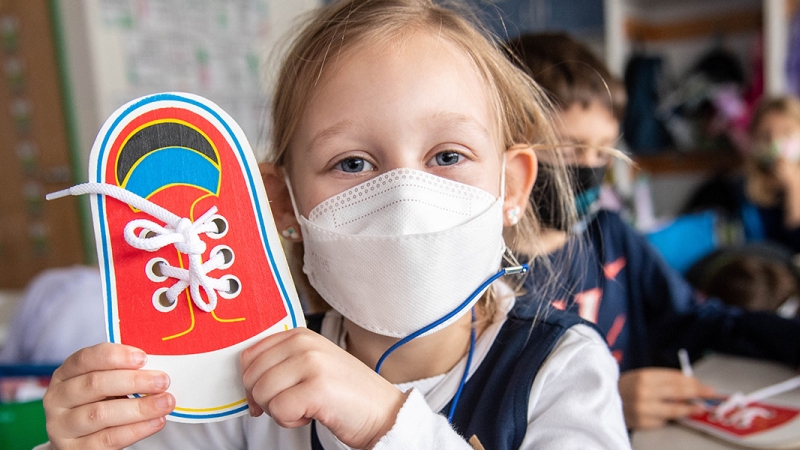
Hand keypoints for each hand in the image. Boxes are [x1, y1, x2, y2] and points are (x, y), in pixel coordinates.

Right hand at [43, 343, 174, 449]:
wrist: (86, 438)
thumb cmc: (101, 402)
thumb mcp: (107, 382)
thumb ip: (123, 372)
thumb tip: (156, 367)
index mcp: (65, 374)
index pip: (85, 359)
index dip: (115, 356)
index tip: (143, 358)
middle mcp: (57, 399)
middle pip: (94, 384)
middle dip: (133, 381)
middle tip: (163, 381)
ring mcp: (62, 426)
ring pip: (100, 414)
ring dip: (139, 407)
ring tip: (165, 402)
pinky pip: (108, 439)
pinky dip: (136, 429)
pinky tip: (156, 422)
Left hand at [241, 327, 406, 448]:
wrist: (382, 412)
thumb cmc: (344, 393)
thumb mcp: (311, 365)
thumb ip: (281, 361)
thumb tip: (245, 376)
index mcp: (299, 335)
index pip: (249, 355)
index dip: (252, 382)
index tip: (271, 394)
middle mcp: (304, 344)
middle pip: (251, 376)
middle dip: (265, 399)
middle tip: (291, 404)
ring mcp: (312, 363)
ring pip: (262, 393)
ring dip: (278, 411)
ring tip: (304, 408)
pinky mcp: (317, 387)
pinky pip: (278, 410)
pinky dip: (291, 421)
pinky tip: (312, 415)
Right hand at [618, 368, 715, 428]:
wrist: (600, 399)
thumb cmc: (626, 387)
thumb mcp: (642, 377)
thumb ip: (664, 380)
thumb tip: (691, 385)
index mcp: (644, 376)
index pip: (676, 379)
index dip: (695, 383)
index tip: (707, 387)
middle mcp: (644, 392)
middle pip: (678, 392)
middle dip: (698, 394)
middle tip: (711, 396)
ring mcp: (643, 409)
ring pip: (674, 410)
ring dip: (689, 409)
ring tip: (699, 408)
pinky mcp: (642, 422)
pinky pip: (662, 421)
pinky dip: (668, 418)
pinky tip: (672, 415)